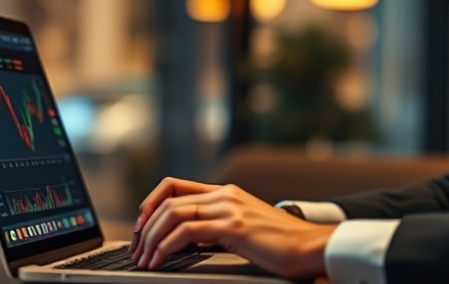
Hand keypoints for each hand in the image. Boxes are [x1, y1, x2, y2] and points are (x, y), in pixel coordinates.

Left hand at [130, 177, 336, 279]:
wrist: (312, 246)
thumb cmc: (283, 244)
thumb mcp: (244, 230)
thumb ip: (218, 229)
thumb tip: (191, 240)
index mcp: (226, 193)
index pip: (175, 187)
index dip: (150, 204)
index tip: (140, 227)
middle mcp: (225, 195)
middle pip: (168, 200)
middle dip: (144, 227)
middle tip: (136, 251)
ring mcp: (229, 208)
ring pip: (172, 214)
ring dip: (150, 238)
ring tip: (144, 260)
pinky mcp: (233, 227)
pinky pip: (185, 232)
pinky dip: (165, 247)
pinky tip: (160, 261)